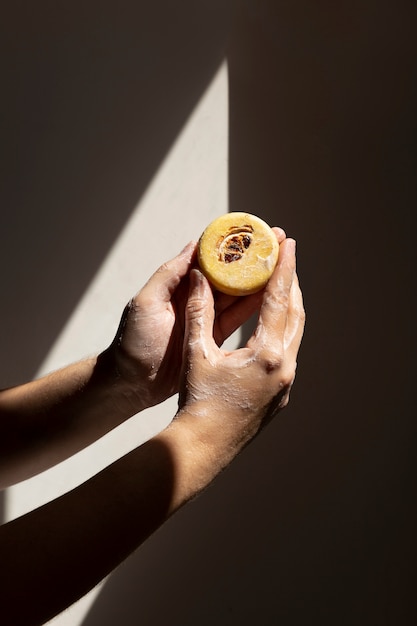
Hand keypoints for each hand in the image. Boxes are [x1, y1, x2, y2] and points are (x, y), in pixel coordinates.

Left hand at [106, 227, 286, 412]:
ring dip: (257, 280)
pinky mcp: (212, 338)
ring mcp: (204, 318)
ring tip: (282, 264)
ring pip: (235, 295)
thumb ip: (169, 275)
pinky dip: (252, 307)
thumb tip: (193, 245)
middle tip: (277, 242)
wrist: (132, 384)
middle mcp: (192, 298)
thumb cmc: (132, 342)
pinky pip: (236, 319)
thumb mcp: (146, 303)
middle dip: (250, 258)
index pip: (206, 258)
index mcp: (176, 285)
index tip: (251, 231)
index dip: (229, 244)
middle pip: (227, 274)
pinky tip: (271, 295)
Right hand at [177, 237, 304, 452]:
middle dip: (291, 284)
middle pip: (296, 315)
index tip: (287, 243)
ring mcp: (286, 384)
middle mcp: (285, 368)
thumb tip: (198, 276)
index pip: (279, 300)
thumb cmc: (197, 400)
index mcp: (267, 355)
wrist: (204, 446)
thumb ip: (199, 311)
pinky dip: (282, 333)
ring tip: (279, 287)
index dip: (283, 268)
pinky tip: (269, 327)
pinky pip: (288, 354)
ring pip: (294, 336)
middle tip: (285, 258)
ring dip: (289, 309)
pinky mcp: (281, 395)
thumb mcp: (197, 352)